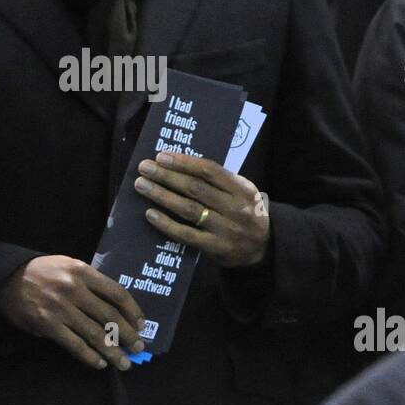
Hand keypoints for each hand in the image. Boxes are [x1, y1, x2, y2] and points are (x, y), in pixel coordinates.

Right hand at [0, 256, 146, 370]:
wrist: (8, 278)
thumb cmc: (44, 272)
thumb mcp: (69, 266)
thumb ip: (91, 283)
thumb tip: (116, 308)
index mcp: (83, 271)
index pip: (117, 293)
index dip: (133, 311)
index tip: (142, 325)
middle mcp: (74, 289)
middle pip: (110, 316)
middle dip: (128, 335)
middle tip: (139, 348)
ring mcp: (60, 308)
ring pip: (95, 334)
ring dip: (113, 351)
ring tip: (123, 363)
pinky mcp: (48, 325)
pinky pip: (74, 344)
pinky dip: (89, 356)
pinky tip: (99, 363)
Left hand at [134, 152, 269, 267]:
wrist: (263, 248)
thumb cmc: (246, 213)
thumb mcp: (243, 192)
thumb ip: (219, 180)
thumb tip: (181, 164)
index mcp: (242, 189)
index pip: (209, 170)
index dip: (184, 162)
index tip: (162, 156)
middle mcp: (234, 208)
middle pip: (195, 188)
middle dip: (167, 176)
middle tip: (145, 168)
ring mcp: (225, 230)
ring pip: (188, 209)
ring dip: (161, 195)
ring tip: (142, 185)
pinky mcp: (214, 248)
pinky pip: (186, 235)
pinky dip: (166, 224)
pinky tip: (150, 214)